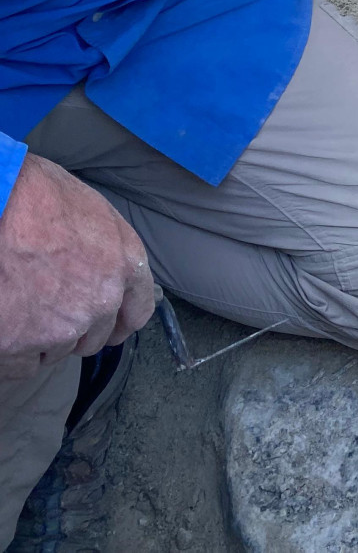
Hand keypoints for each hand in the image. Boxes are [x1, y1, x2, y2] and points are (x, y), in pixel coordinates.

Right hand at [0, 153, 153, 379]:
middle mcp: (101, 302)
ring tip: (23, 304)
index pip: (138, 311)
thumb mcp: (95, 213)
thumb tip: (104, 273)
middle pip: (94, 338)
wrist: (0, 202)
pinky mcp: (22, 346)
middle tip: (50, 306)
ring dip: (42, 338)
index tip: (110, 326)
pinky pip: (24, 365)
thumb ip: (109, 252)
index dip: (120, 321)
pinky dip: (15, 352)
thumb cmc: (41, 197)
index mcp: (125, 264)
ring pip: (57, 351)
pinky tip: (7, 323)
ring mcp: (62, 328)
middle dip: (76, 329)